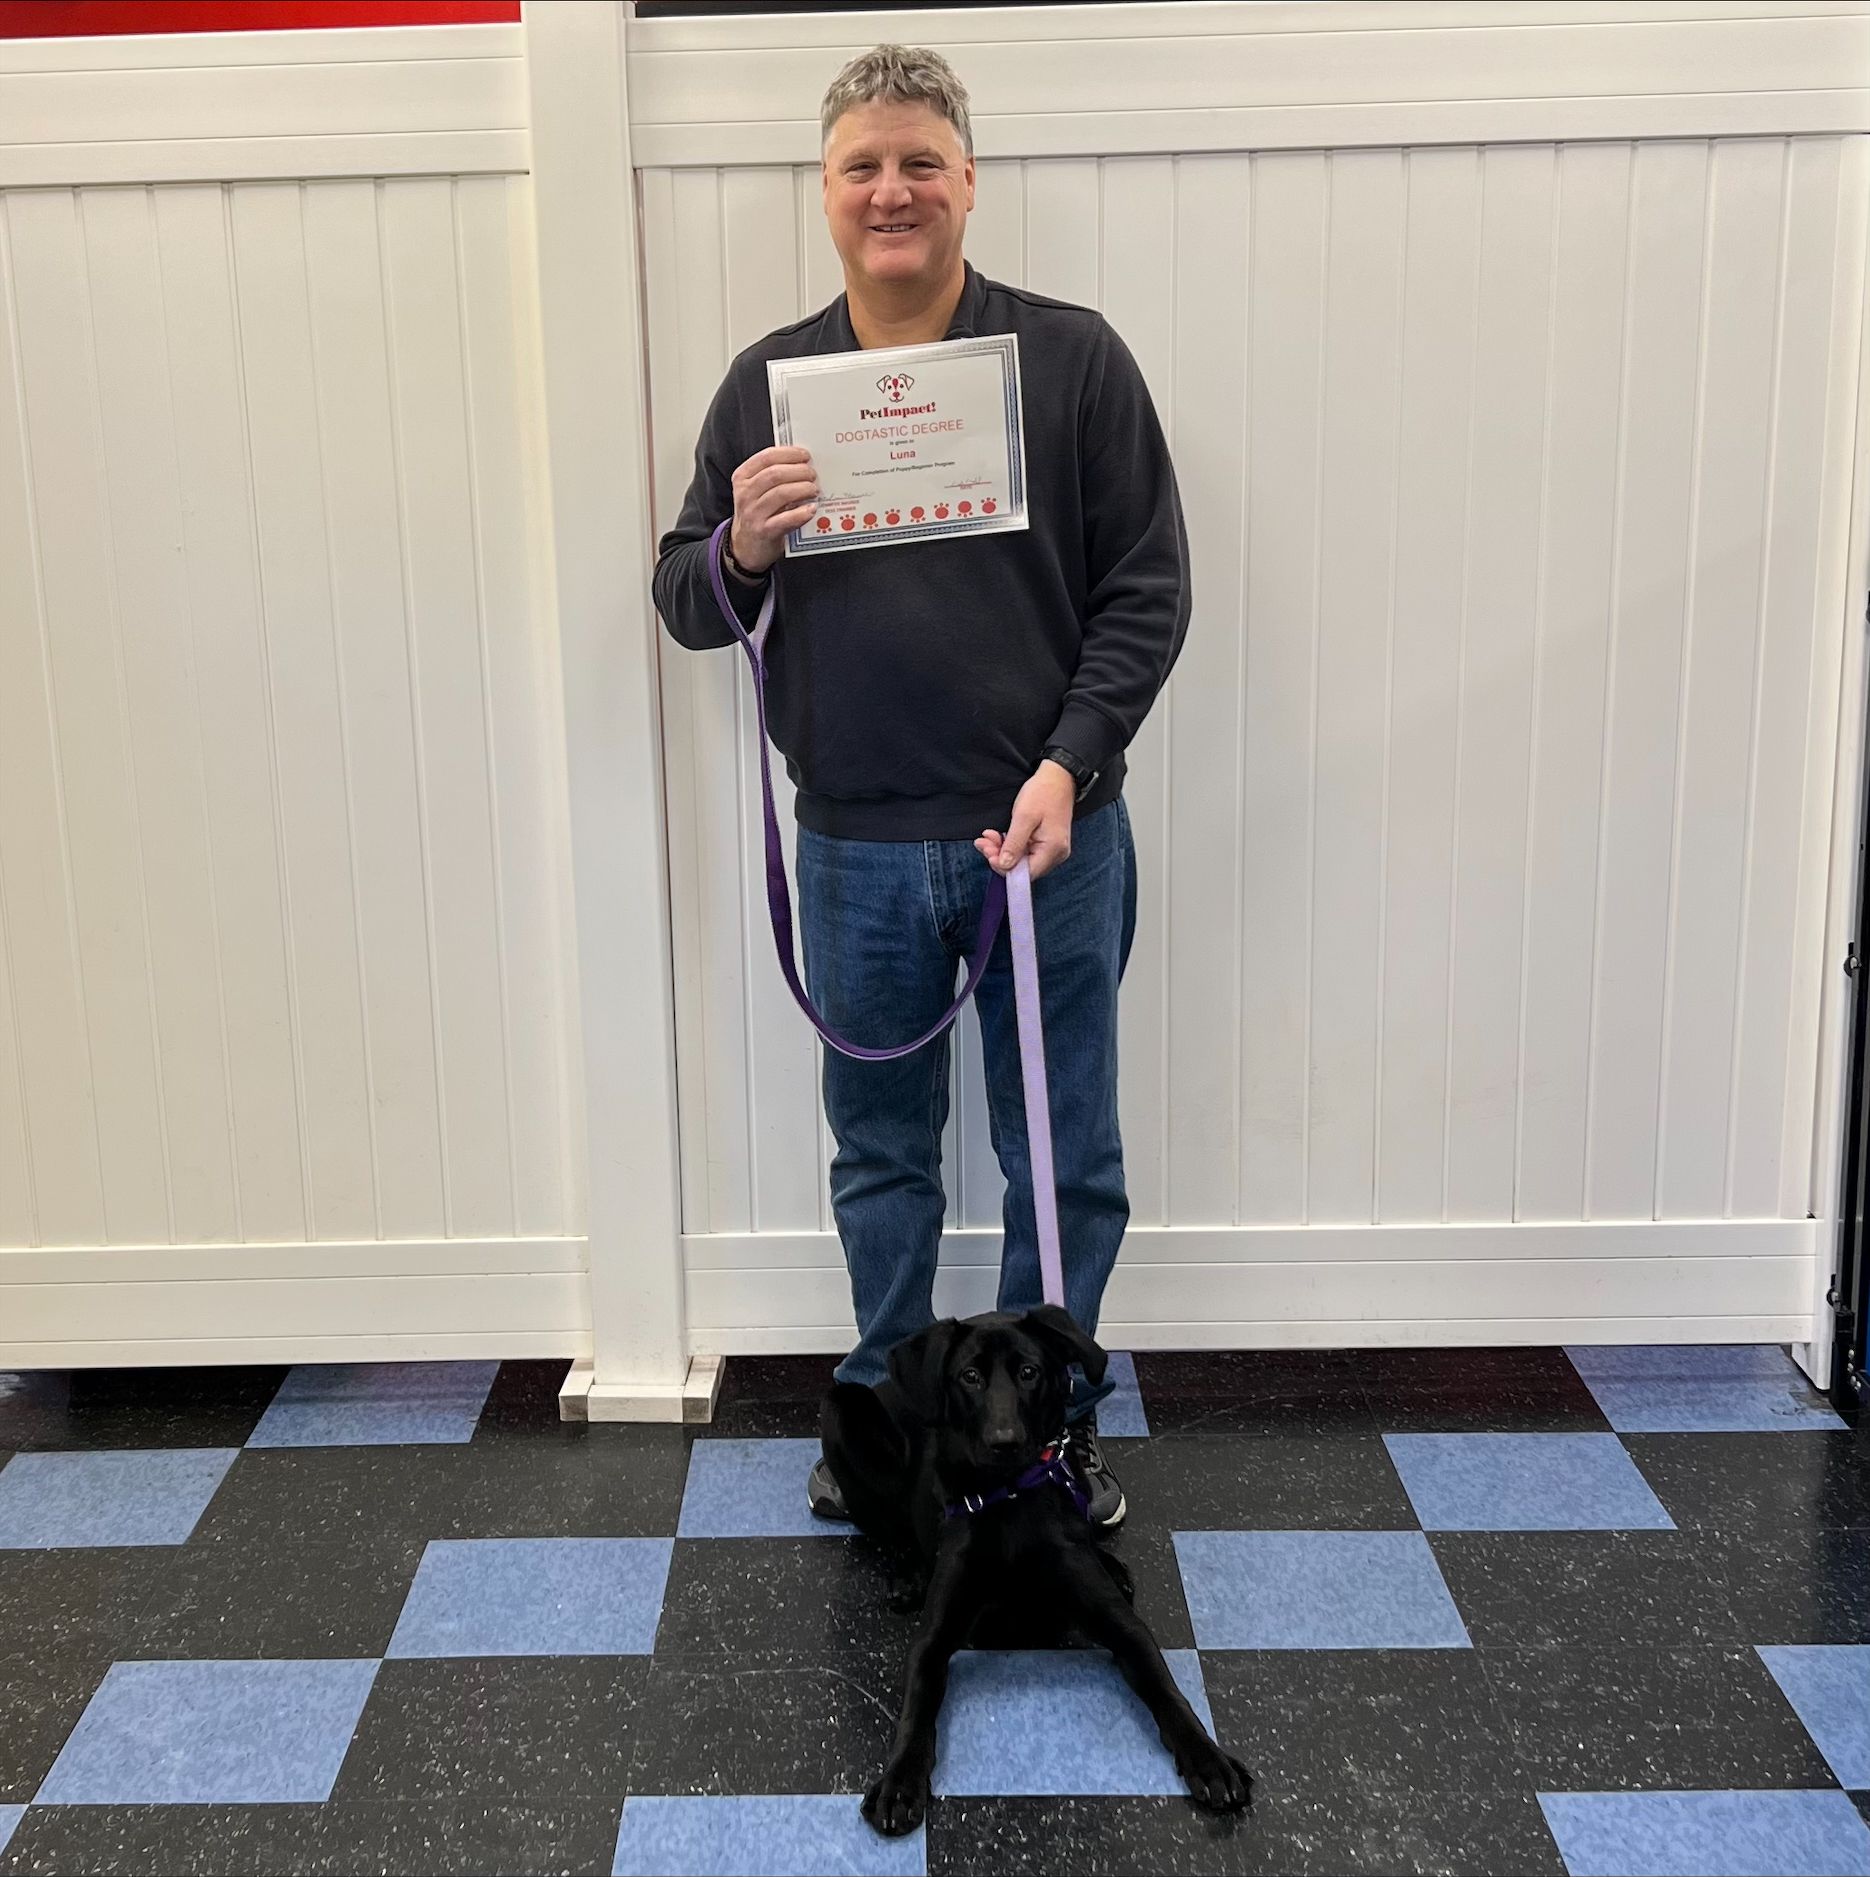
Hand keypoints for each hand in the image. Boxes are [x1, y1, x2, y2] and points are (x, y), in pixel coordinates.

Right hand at [729, 446, 816, 574]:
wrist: (746, 546)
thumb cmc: (757, 513)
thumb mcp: (756, 490)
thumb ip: (772, 475)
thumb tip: (801, 462)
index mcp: (743, 478)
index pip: (766, 457)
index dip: (789, 454)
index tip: (805, 455)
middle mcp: (745, 494)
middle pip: (775, 474)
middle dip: (799, 471)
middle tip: (812, 474)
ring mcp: (753, 513)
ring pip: (781, 494)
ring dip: (802, 489)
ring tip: (814, 490)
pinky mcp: (764, 531)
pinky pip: (786, 519)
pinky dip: (802, 513)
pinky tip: (811, 509)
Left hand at [974, 760, 1076, 879]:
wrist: (1058, 778)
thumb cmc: (1043, 793)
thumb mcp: (1024, 817)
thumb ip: (1014, 844)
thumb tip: (1004, 866)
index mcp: (1053, 849)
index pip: (1026, 873)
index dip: (1004, 868)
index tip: (988, 854)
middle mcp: (1056, 855)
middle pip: (1023, 868)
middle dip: (1000, 857)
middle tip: (983, 842)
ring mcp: (1052, 850)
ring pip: (1022, 860)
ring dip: (1002, 850)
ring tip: (988, 837)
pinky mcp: (1046, 844)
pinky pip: (1026, 851)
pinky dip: (1010, 845)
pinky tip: (997, 836)